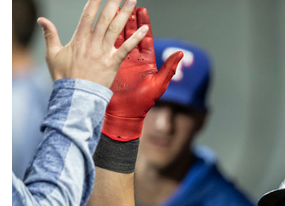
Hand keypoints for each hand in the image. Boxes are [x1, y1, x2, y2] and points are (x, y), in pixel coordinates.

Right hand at [38, 0, 147, 86]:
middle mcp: (93, 42)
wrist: (75, 96)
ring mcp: (104, 52)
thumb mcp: (52, 54)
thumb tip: (41, 20)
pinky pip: (127, 48)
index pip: (87, 14)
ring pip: (116, 28)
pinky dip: (136, 38)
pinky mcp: (113, 62)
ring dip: (126, 14)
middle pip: (105, 17)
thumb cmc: (63, 77)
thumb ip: (49, 35)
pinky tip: (145, 29)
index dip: (94, 1)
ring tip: (133, 0)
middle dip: (113, 2)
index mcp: (79, 39)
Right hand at [101, 7, 182, 140]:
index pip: (144, 38)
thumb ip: (169, 68)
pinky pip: (108, 48)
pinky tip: (103, 25)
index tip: (142, 9)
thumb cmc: (143, 102)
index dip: (143, 23)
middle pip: (131, 33)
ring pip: (118, 38)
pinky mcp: (109, 66)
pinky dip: (106, 37)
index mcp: (145, 61)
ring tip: (115, 8)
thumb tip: (181, 53)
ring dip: (117, 23)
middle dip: (129, 18)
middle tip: (128, 3)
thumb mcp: (159, 84)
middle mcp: (132, 59)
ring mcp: (120, 61)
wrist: (125, 114)